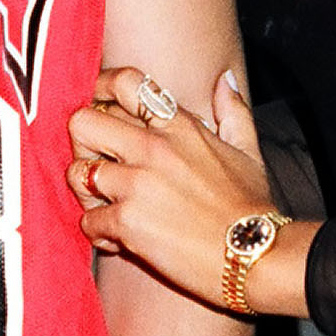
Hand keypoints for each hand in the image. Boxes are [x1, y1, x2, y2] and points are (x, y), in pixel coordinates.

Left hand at [68, 66, 274, 307]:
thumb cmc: (253, 206)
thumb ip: (233, 110)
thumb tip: (225, 80)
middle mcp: (153, 147)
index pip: (124, 83)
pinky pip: (87, 220)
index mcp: (179, 125)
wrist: (259, 255)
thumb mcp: (248, 149)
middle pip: (82, 122)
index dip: (101, 90)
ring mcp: (137, 183)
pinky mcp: (128, 222)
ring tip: (106, 207)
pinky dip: (98, 233)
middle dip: (81, 145)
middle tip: (96, 166)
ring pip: (75, 172)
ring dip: (85, 193)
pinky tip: (119, 240)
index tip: (99, 110)